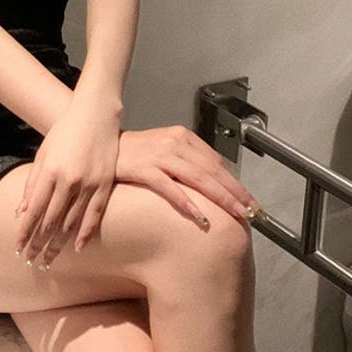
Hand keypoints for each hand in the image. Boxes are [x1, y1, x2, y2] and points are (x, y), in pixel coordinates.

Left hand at [16, 93, 120, 267]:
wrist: (95, 113)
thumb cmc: (65, 131)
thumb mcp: (43, 152)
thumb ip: (33, 183)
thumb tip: (23, 211)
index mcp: (50, 171)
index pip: (35, 210)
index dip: (26, 231)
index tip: (18, 247)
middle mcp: (69, 180)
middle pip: (52, 221)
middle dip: (39, 243)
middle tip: (31, 260)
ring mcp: (89, 183)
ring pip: (72, 222)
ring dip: (59, 243)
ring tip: (50, 259)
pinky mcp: (105, 184)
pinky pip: (95, 215)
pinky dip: (86, 233)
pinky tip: (78, 248)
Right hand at [114, 125, 257, 226]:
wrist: (100, 147)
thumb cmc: (132, 152)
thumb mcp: (165, 149)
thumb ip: (189, 160)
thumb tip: (215, 179)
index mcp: (181, 136)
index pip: (216, 161)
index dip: (235, 182)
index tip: (249, 201)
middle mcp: (173, 143)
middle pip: (212, 170)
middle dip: (235, 192)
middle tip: (252, 211)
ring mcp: (158, 155)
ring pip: (197, 178)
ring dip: (220, 197)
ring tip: (236, 213)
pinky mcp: (142, 168)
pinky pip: (168, 186)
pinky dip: (186, 201)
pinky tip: (199, 215)